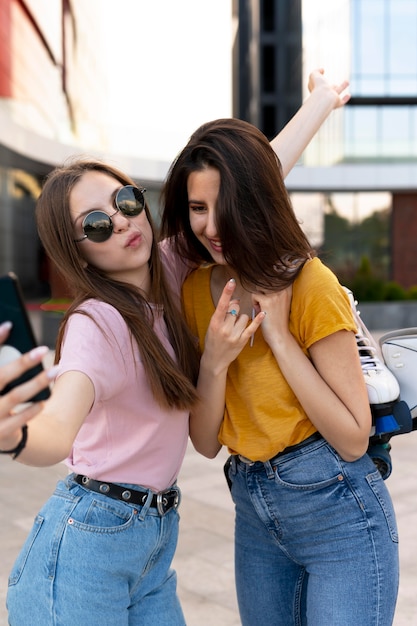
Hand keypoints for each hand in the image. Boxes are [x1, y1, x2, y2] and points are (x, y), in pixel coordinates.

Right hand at [0, 322, 56, 449]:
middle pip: (1, 376)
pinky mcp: (0, 434)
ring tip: (55, 370)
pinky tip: (44, 401)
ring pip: (15, 396)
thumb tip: (13, 334)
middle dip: (22, 362)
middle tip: (43, 349)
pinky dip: (32, 409)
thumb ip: (2, 363)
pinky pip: (19, 420)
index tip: (11, 324)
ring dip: (37, 382)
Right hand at [203, 280, 264, 372]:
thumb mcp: (213, 326)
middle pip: (235, 309)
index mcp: (214, 323)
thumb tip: (236, 300)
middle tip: (230, 317)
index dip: (227, 292)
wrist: (215, 359)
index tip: (232, 281)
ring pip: (243, 316)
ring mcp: (234, 335)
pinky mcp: (242, 340)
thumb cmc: (213, 340)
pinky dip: (257, 320)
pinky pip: (252, 327)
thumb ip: (223, 313)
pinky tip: (263, 313)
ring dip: (241, 319)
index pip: (222, 305)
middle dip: (234, 309)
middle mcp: (224, 328)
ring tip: (235, 327)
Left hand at [251, 285, 292, 349]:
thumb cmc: (278, 319)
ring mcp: (275, 295)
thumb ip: (277, 290)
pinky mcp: (267, 301)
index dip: (267, 284)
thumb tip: (264, 281)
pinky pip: (254, 295)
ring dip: (258, 297)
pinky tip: (260, 311)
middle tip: (265, 304)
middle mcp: (283, 289)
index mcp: (287, 288)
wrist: (279, 334)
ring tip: (263, 307)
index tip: (267, 296)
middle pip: (264, 281)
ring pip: (259, 287)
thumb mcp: (282, 301)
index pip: (274, 277)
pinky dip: (254, 303)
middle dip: (262, 291)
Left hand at [307, 68, 350, 107]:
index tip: (322, 72)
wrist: (324, 97)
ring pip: (337, 93)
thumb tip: (322, 70)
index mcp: (317, 89)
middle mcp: (324, 95)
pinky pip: (341, 102)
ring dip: (342, 87)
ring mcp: (330, 100)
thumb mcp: (314, 75)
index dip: (319, 79)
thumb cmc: (318, 86)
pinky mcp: (337, 103)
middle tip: (335, 85)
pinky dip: (345, 99)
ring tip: (347, 82)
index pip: (319, 84)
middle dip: (332, 86)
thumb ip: (317, 71)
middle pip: (329, 90)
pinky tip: (348, 95)